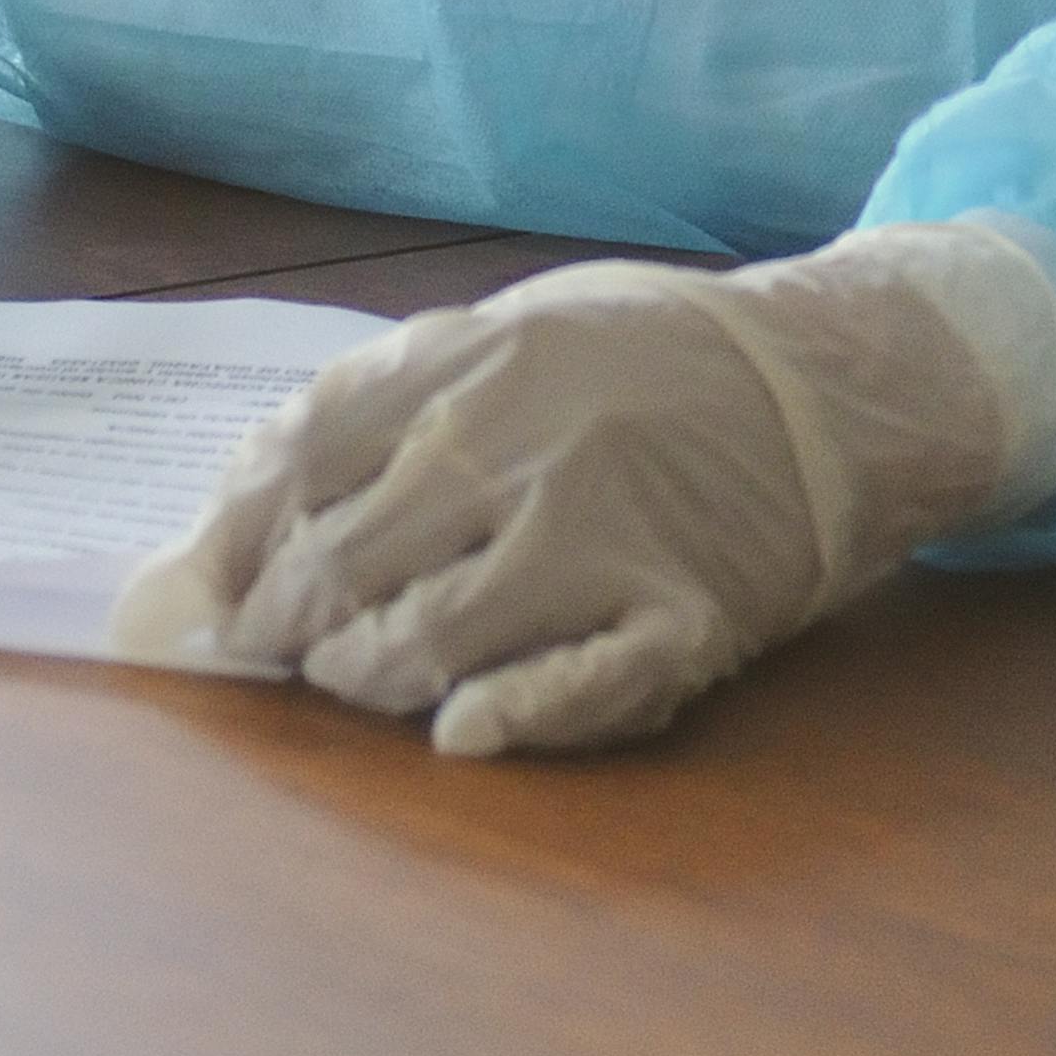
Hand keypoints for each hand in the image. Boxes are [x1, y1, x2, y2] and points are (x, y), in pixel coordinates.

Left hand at [111, 217, 1055, 757]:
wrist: (842, 380)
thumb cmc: (659, 356)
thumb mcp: (525, 324)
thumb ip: (399, 386)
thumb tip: (250, 481)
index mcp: (485, 362)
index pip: (305, 458)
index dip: (238, 535)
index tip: (214, 585)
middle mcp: (532, 446)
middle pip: (348, 563)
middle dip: (288, 623)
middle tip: (279, 648)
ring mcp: (609, 537)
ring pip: (431, 639)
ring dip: (366, 678)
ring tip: (360, 677)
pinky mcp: (681, 618)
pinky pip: (575, 691)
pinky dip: (504, 721)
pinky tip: (462, 731)